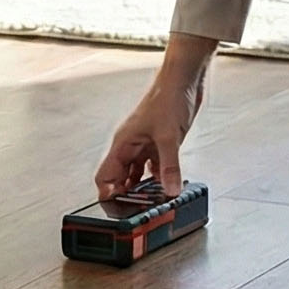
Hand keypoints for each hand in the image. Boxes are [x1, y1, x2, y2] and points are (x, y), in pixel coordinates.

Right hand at [96, 44, 209, 196]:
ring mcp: (145, 144)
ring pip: (138, 173)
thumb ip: (169, 166)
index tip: (116, 209)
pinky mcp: (160, 142)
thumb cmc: (168, 97)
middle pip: (120, 178)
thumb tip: (169, 190)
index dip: (107, 194)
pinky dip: (159, 176)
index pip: (105, 175)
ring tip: (152, 201)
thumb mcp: (169, 136)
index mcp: (123, 143)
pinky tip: (167, 183)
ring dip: (144, 187)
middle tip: (138, 209)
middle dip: (127, 194)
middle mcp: (131, 145)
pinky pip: (155, 166)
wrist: (183, 79)